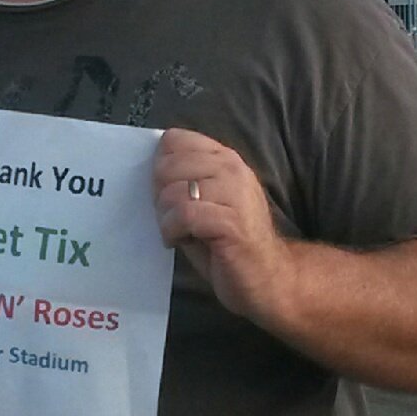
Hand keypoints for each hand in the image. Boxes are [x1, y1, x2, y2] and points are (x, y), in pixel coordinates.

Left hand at [154, 128, 293, 326]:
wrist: (268, 276)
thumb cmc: (229, 242)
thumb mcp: (205, 201)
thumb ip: (183, 180)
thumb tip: (148, 170)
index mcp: (224, 159)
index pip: (175, 139)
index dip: (162, 166)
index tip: (168, 192)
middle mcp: (231, 169)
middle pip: (168, 164)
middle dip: (160, 194)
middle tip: (171, 218)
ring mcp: (234, 194)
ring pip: (173, 192)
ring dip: (165, 218)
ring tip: (177, 232)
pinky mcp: (230, 222)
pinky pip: (183, 216)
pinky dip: (172, 231)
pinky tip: (179, 241)